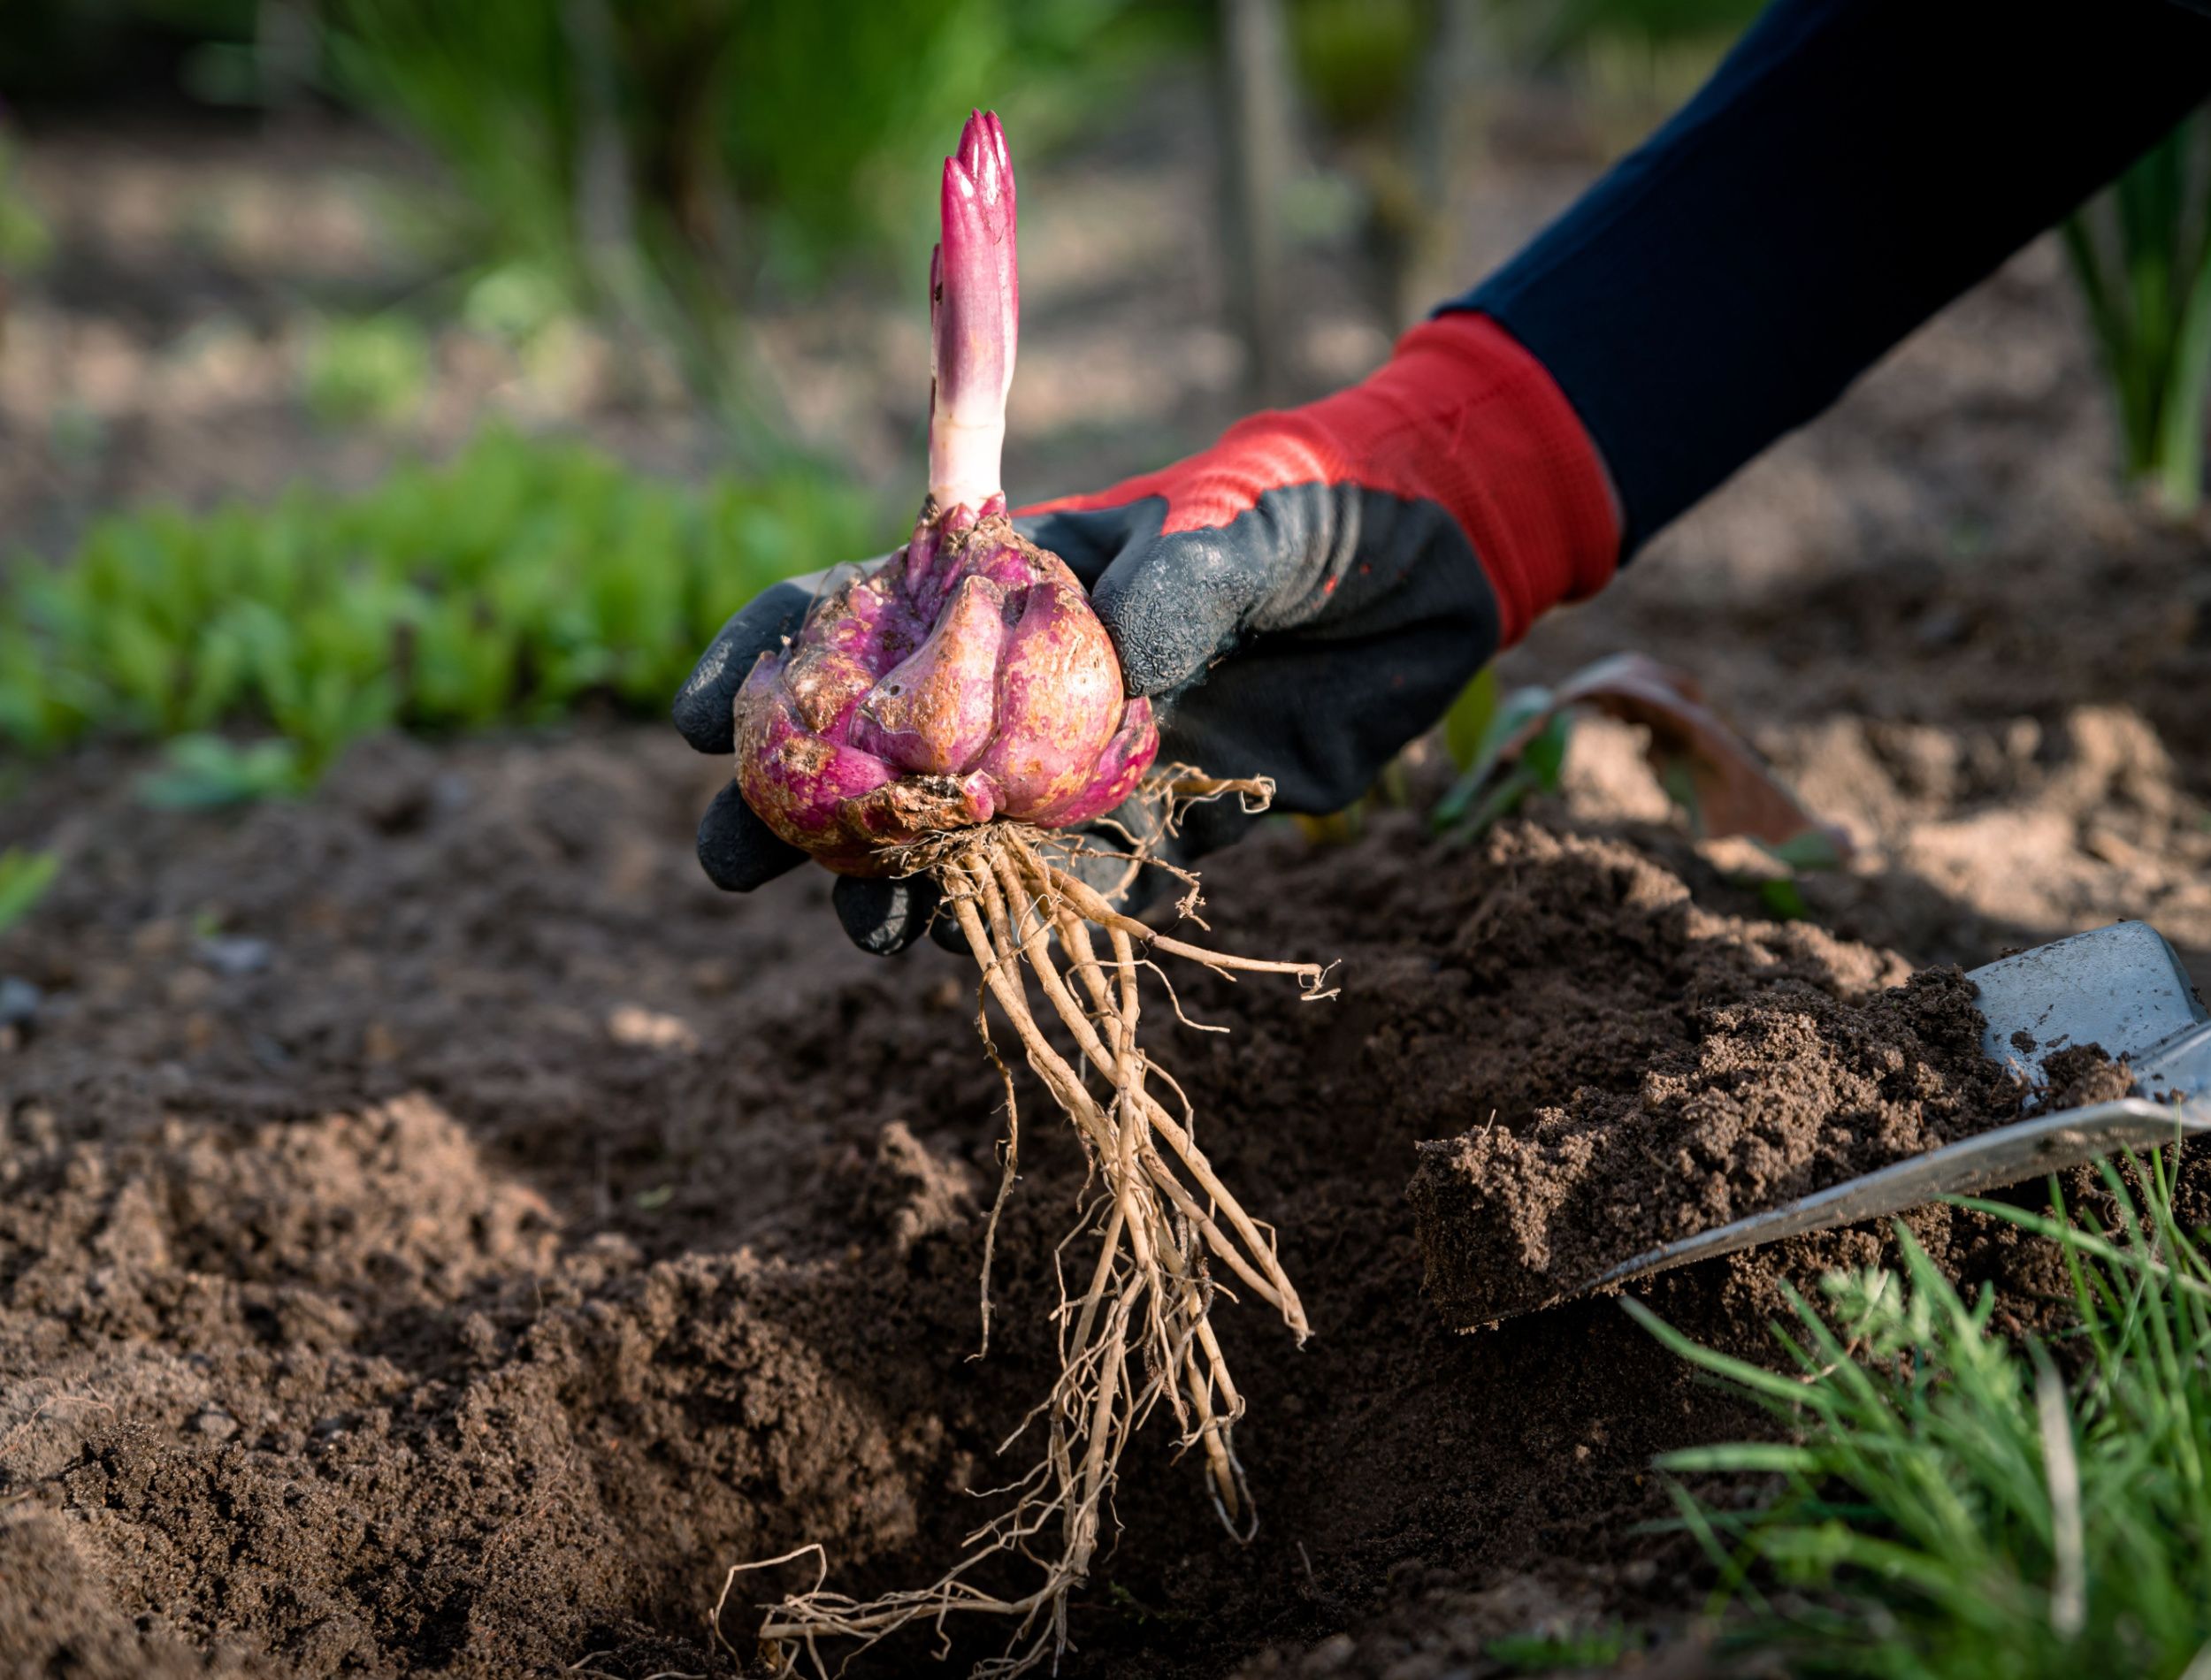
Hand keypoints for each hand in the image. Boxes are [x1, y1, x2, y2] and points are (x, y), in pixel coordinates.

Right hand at [674, 312, 1618, 953]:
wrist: (1436, 570)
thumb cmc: (1322, 506)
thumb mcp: (1249, 525)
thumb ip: (1182, 583)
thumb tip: (1126, 668)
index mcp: (1014, 578)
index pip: (858, 609)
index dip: (768, 660)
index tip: (699, 724)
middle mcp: (1026, 675)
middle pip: (883, 742)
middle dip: (797, 802)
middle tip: (732, 865)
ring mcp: (1086, 756)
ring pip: (968, 833)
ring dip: (906, 885)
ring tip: (868, 936)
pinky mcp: (1164, 818)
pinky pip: (1087, 884)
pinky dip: (1039, 921)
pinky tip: (987, 958)